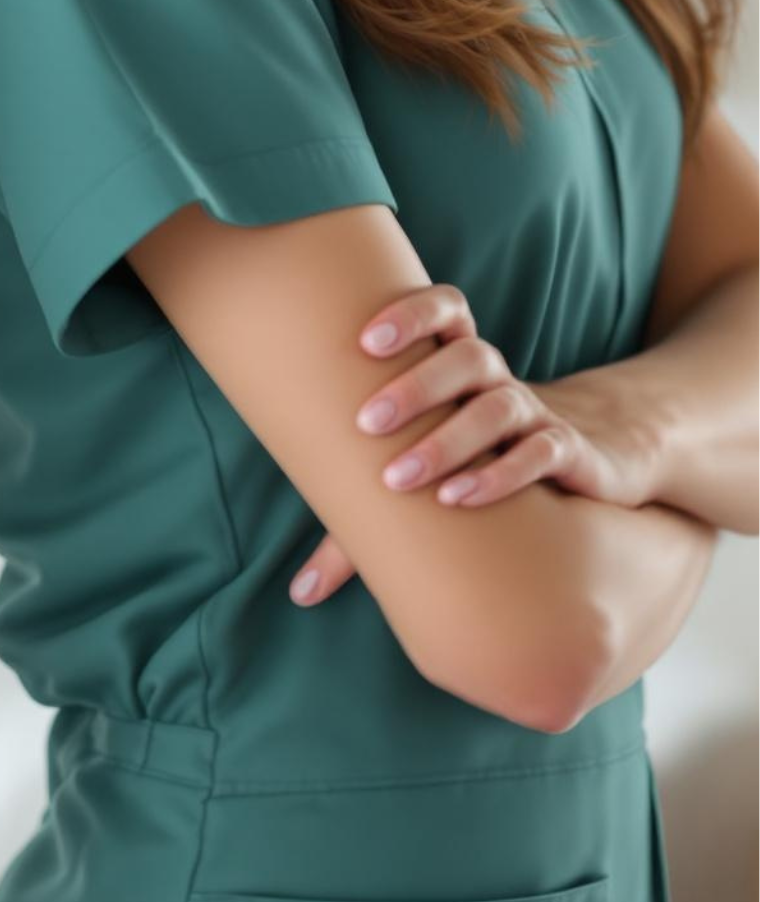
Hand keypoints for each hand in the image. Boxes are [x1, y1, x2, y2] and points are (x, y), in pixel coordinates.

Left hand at [289, 282, 661, 607]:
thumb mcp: (423, 482)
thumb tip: (301, 592)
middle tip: (364, 421)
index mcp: (462, 367)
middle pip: (465, 355)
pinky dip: (503, 471)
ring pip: (500, 405)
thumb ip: (363, 523)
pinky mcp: (570, 455)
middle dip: (415, 383)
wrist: (600, 462)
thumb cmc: (486, 465)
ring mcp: (538, 415)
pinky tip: (461, 496)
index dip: (411, 313)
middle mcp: (498, 382)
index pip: (446, 309)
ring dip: (449, 438)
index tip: (364, 340)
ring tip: (401, 477)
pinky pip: (543, 451)